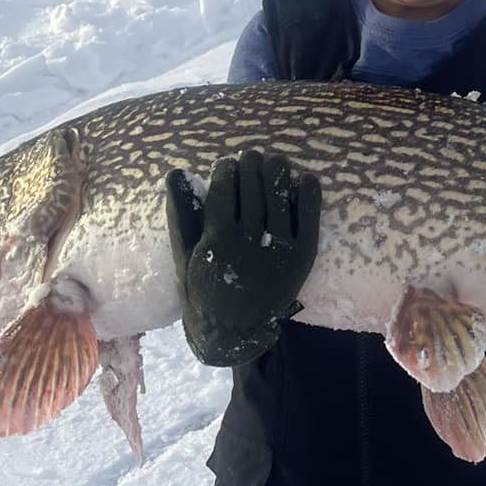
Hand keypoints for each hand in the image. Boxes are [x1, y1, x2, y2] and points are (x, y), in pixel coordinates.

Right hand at [165, 150, 320, 366]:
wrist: (234, 332)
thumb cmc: (204, 289)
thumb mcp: (185, 255)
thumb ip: (182, 214)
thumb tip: (175, 173)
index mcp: (217, 242)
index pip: (222, 194)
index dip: (225, 172)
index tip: (227, 162)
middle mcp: (248, 244)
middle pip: (251, 193)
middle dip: (251, 167)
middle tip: (251, 154)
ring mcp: (278, 251)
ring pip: (279, 201)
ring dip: (277, 175)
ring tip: (275, 161)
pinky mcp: (301, 258)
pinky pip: (309, 221)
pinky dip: (309, 198)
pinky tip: (306, 179)